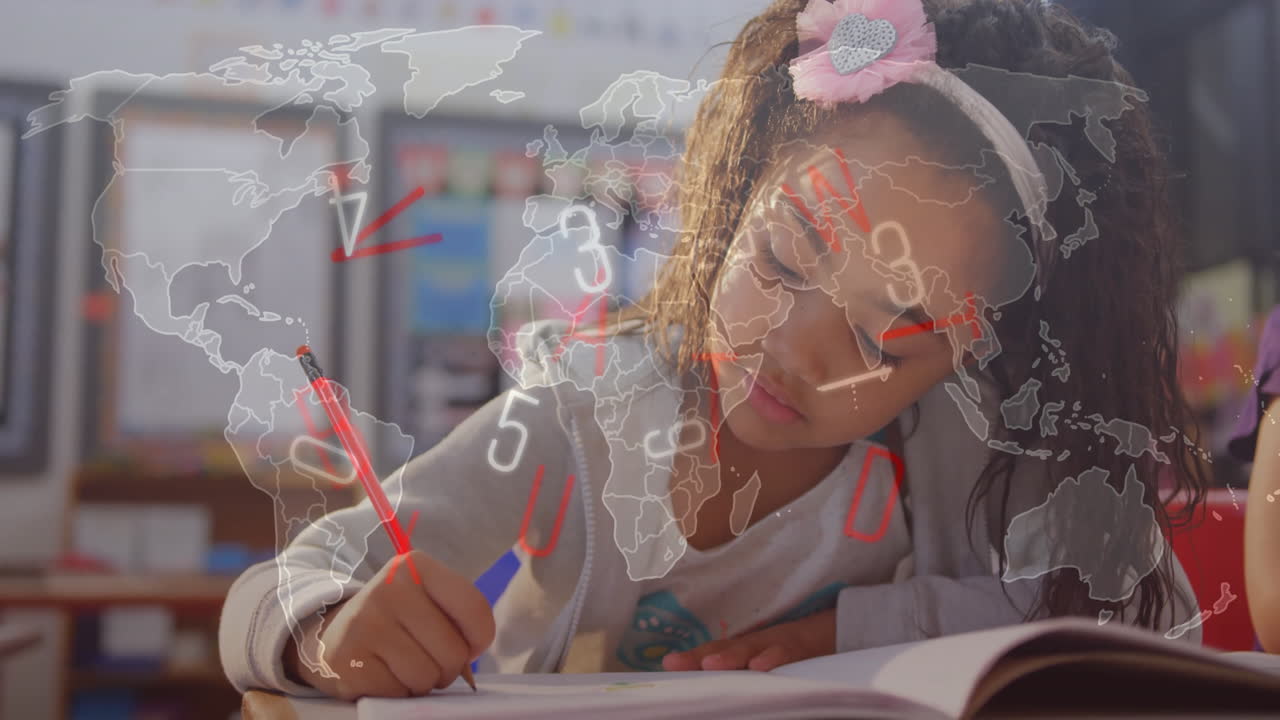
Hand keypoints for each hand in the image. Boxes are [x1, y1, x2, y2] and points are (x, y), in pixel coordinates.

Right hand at [283, 549, 495, 698]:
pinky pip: (399, 693)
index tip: (468, 645)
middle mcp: (389, 589)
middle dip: (449, 667)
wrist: (332, 634)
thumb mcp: (425, 599)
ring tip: (403, 665)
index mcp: (415, 566)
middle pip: (454, 651)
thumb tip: (469, 660)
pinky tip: (383, 674)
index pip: (474, 608)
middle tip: (427, 658)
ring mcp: (366, 625)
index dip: (480, 639)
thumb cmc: (395, 620)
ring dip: (423, 682)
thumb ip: (457, 618)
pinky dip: (398, 692)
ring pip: (428, 676)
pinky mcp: (349, 661)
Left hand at [661, 608, 836, 671]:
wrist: (847, 626)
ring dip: (731, 657)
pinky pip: (790, 652)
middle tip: (673, 663)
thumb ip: (752, 670)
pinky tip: (760, 666)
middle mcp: (763, 642)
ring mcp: (784, 643)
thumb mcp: (775, 658)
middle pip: (728, 648)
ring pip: (754, 648)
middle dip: (700, 656)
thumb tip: (725, 677)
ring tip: (709, 665)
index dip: (694, 658)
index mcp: (753, 647)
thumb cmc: (807, 651)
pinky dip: (775, 658)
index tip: (666, 664)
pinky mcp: (808, 648)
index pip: (719, 652)